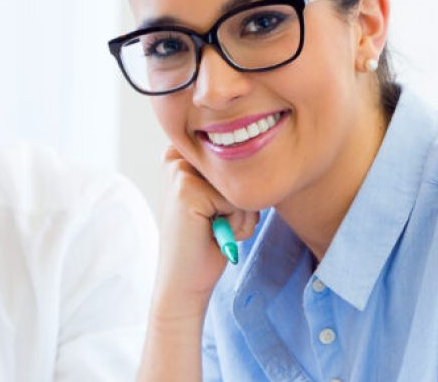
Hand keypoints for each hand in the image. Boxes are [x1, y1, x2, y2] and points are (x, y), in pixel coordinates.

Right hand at [151, 147, 259, 320]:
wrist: (185, 281)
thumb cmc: (206, 241)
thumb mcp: (220, 199)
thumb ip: (232, 175)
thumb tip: (261, 156)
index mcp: (181, 154)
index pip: (238, 157)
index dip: (239, 190)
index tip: (216, 211)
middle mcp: (176, 157)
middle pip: (241, 168)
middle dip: (241, 203)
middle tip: (216, 224)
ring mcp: (178, 171)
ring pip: (241, 185)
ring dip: (242, 215)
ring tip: (216, 230)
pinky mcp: (186, 190)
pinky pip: (238, 201)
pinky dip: (238, 225)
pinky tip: (214, 236)